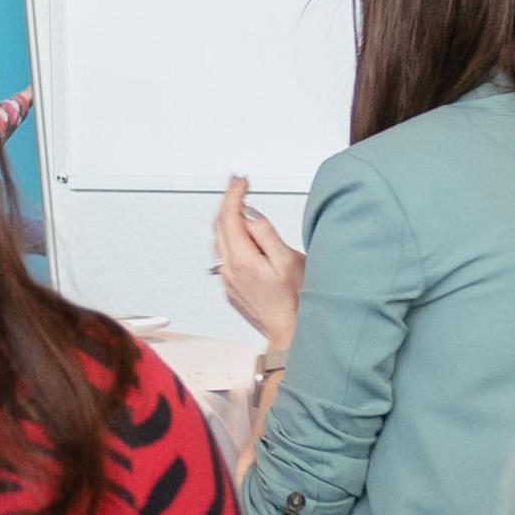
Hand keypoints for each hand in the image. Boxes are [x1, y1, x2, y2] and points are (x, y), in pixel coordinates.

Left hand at [213, 174, 303, 350]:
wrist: (289, 333)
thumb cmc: (296, 302)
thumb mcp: (288, 261)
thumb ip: (266, 234)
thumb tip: (250, 215)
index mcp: (243, 260)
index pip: (230, 216)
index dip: (234, 194)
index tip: (241, 182)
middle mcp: (229, 270)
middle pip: (219, 226)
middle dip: (227, 201)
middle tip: (238, 186)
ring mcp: (228, 281)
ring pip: (218, 241)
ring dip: (226, 219)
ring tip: (238, 205)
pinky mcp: (231, 289)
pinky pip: (223, 256)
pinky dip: (228, 238)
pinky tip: (238, 235)